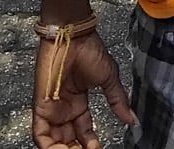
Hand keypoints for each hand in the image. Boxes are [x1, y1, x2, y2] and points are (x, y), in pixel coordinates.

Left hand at [32, 30, 132, 148]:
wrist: (73, 36)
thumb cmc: (88, 49)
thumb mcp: (109, 79)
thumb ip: (119, 101)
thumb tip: (133, 119)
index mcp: (78, 103)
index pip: (83, 132)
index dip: (90, 144)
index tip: (99, 148)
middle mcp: (63, 108)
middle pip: (67, 140)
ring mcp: (51, 108)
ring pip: (53, 141)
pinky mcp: (40, 107)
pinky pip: (41, 135)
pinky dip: (50, 147)